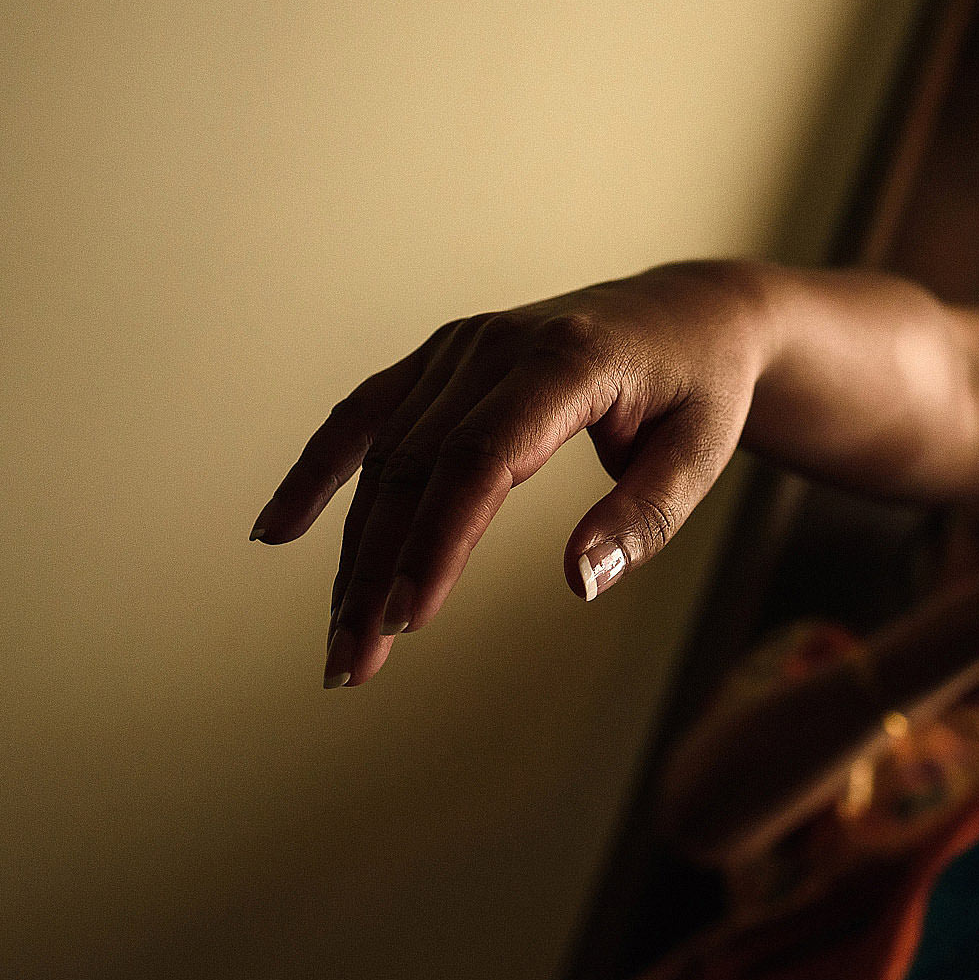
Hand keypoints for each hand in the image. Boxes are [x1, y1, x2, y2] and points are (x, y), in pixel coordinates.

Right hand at [250, 261, 766, 687]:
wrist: (691, 315)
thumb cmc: (701, 391)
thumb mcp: (701, 454)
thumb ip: (644, 518)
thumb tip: (580, 584)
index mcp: (568, 361)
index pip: (481, 458)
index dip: (437, 541)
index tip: (408, 619)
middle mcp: (498, 344)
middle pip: (417, 466)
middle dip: (378, 570)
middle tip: (353, 664)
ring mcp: (461, 347)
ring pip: (385, 456)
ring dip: (353, 551)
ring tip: (341, 643)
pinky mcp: (442, 359)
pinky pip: (366, 416)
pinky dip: (320, 472)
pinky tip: (276, 532)